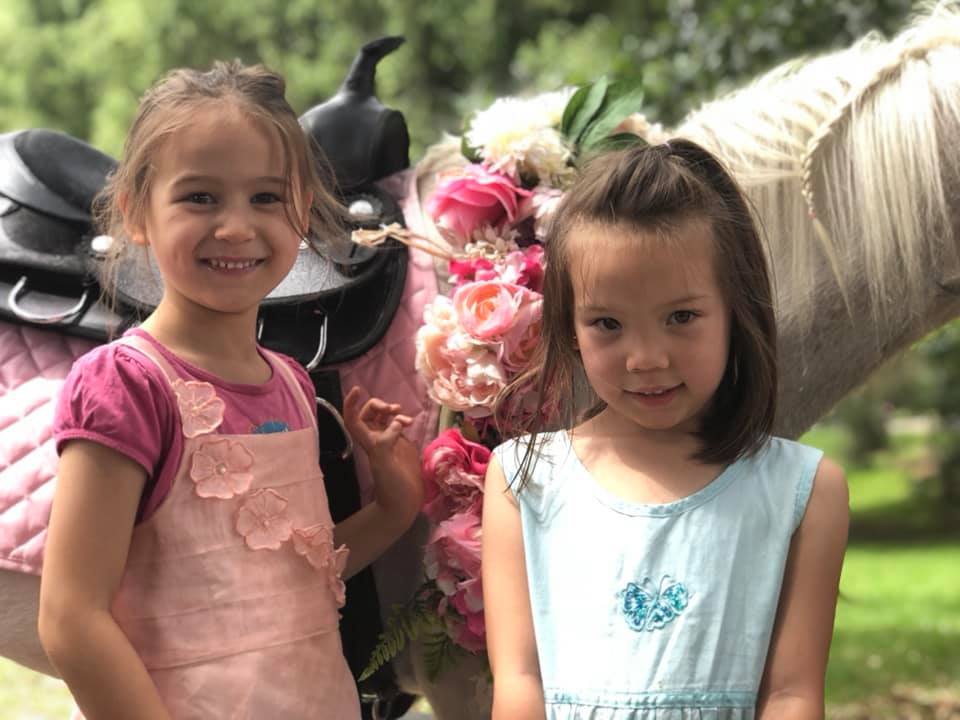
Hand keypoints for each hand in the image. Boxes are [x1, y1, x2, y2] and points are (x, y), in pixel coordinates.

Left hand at [343, 386, 423, 528]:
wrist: (404, 502)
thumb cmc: (392, 487)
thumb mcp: (385, 465)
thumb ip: (387, 443)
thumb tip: (396, 422)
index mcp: (368, 443)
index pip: (353, 419)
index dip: (352, 404)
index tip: (358, 389)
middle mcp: (376, 440)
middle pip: (369, 414)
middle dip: (378, 405)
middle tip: (392, 409)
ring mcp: (389, 442)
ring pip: (384, 418)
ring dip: (392, 411)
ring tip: (404, 417)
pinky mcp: (402, 445)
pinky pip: (398, 425)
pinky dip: (403, 419)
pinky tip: (410, 423)